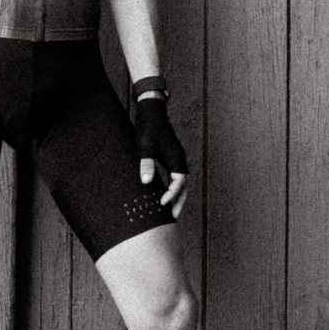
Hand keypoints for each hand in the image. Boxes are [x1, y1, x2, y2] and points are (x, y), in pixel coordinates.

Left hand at [135, 96, 189, 218]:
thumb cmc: (148, 128)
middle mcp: (179, 160)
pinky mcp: (171, 158)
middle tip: (173, 217)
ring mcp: (176, 159)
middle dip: (179, 201)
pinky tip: (164, 195)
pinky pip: (175, 177)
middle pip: (184, 186)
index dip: (172, 194)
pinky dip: (172, 188)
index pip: (179, 182)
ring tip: (171, 212)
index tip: (162, 203)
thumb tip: (146, 182)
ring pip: (181, 183)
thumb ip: (146, 163)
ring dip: (177, 197)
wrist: (151, 112)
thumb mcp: (145, 146)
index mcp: (176, 158)